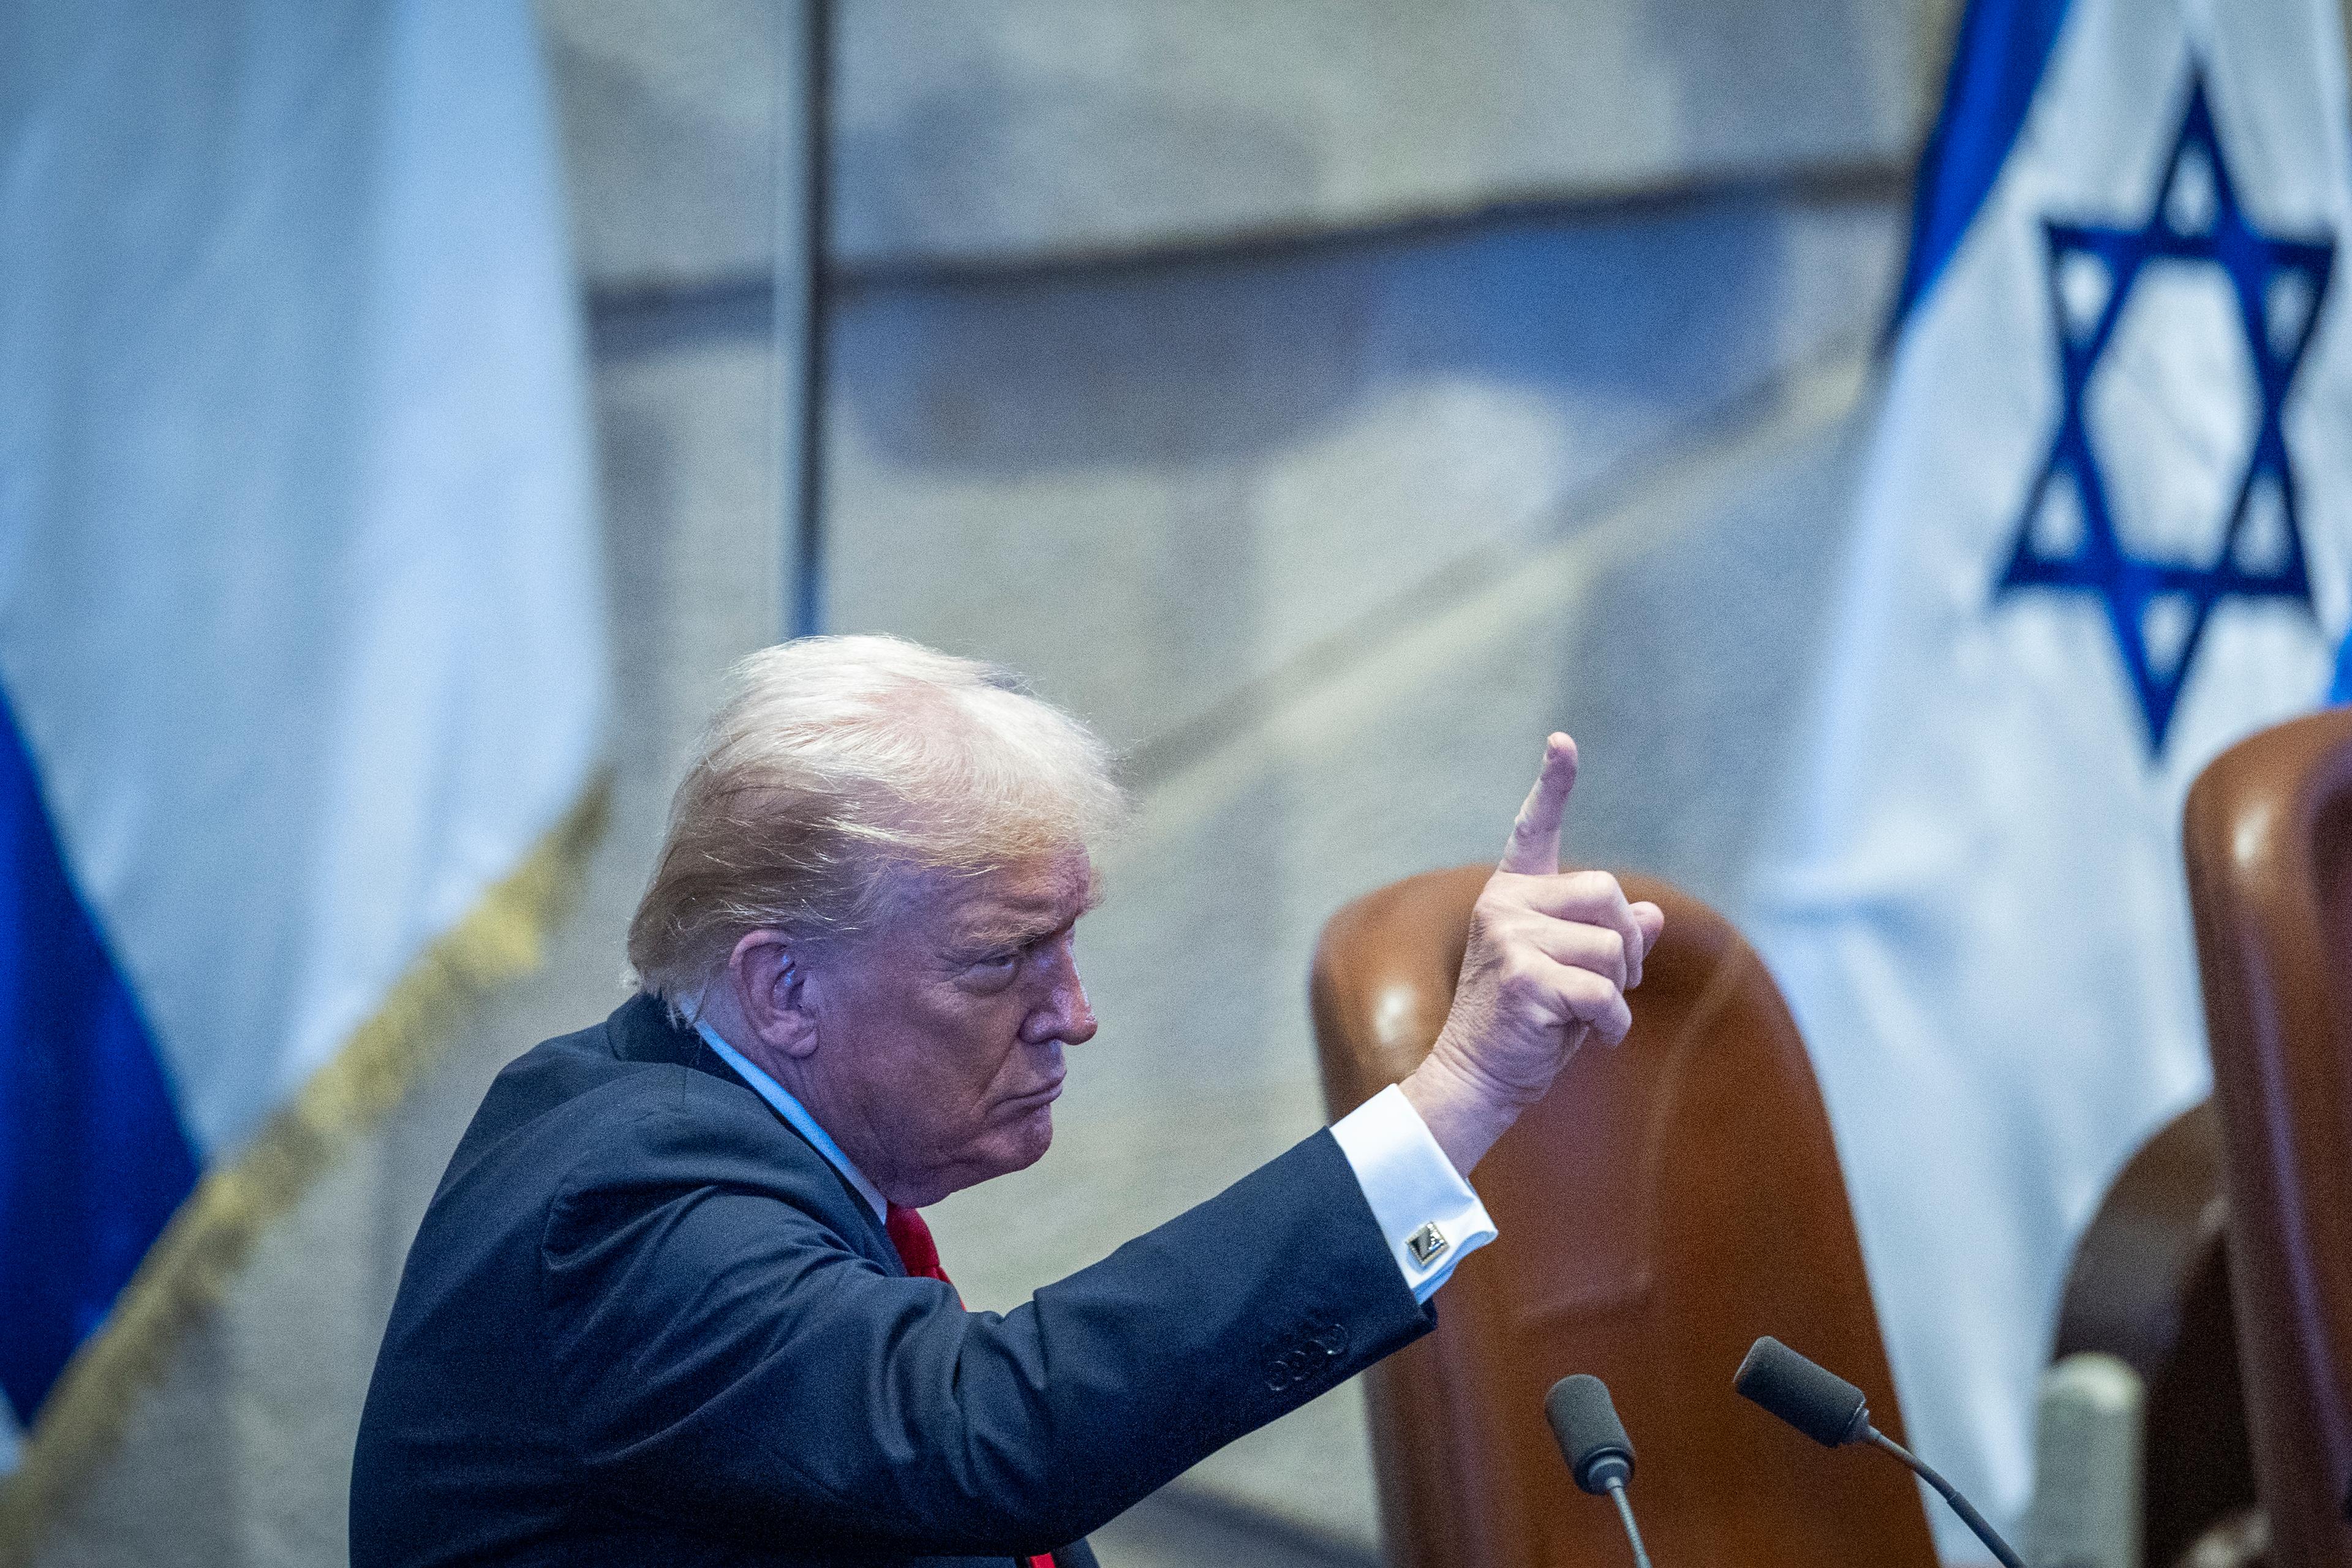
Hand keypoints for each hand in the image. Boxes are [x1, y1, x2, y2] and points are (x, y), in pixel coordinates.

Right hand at [1400, 734, 1665, 1176]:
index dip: (1553, 784)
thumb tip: (1650, 915)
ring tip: (1584, 1016)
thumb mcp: (1573, 974)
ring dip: (1616, 991)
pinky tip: (1593, 1038)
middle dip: (1624, 944)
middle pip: (1607, 894)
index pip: (1534, 829)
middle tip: (1610, 985)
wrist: (1478, 1078)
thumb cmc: (1528, 1027)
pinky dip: (1612, 1023)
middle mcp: (1504, 904)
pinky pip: (1603, 991)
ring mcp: (1510, 937)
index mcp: (1512, 895)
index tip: (1563, 742)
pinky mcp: (1523, 976)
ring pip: (1610, 947)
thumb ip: (1607, 939)